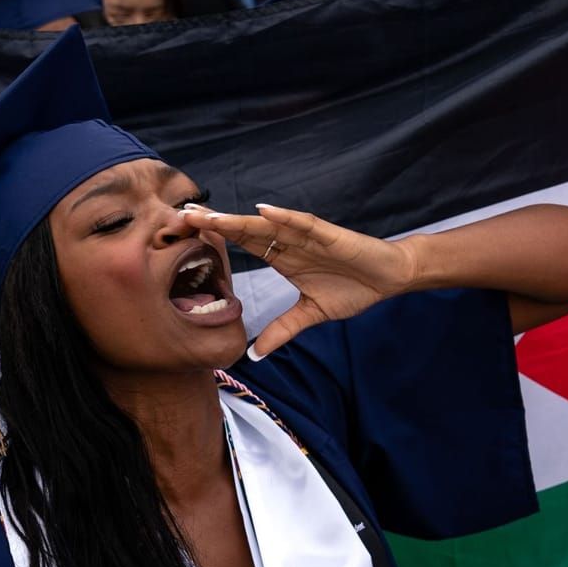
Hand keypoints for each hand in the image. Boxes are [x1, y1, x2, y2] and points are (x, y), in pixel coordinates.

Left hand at [181, 203, 414, 358]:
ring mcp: (306, 236)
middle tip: (179, 218)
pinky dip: (282, 218)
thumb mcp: (310, 315)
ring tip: (208, 215)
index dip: (214, 240)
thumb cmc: (352, 288)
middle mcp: (288, 242)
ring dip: (237, 220)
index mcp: (281, 257)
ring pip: (265, 225)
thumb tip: (255, 354)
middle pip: (244, 231)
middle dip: (214, 224)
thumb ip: (282, 330)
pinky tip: (261, 213)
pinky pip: (302, 223)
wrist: (388, 278)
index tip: (182, 238)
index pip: (240, 245)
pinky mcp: (328, 234)